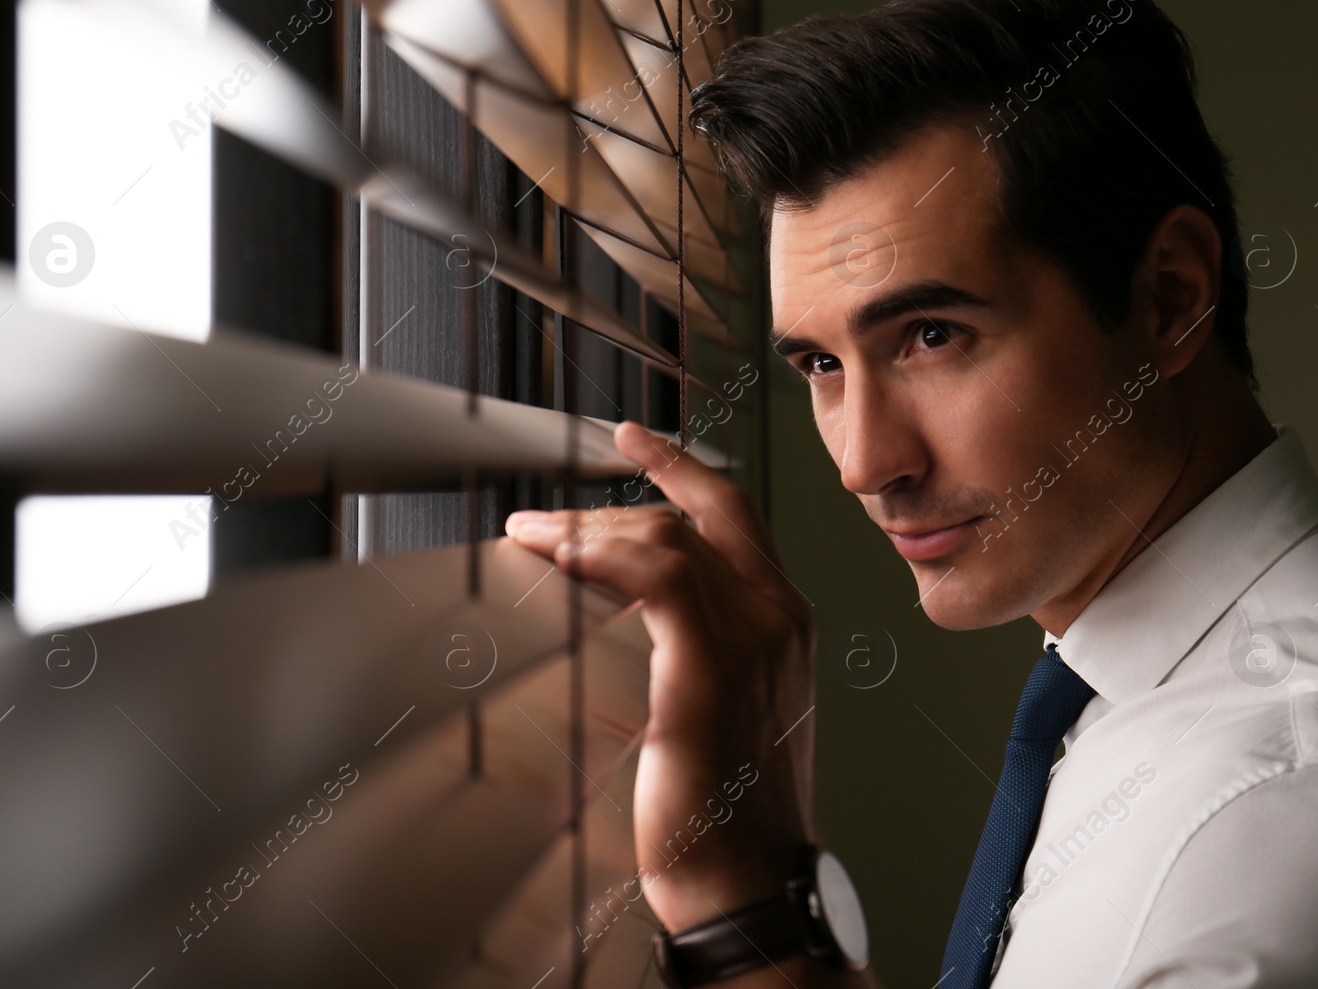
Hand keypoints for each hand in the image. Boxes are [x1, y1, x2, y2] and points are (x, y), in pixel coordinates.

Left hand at [505, 421, 816, 932]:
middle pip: (695, 515)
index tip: (637, 436)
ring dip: (589, 529)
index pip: (733, 513)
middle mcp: (779, 615)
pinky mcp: (712, 668)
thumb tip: (620, 617)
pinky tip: (563, 558)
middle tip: (542, 520)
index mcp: (785, 619)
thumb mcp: (722, 710)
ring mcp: (754, 637)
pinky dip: (608, 557)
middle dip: (612, 504)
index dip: (682, 466)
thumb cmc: (726, 811)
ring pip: (669, 537)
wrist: (746, 880)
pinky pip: (662, 579)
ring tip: (532, 537)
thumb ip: (697, 650)